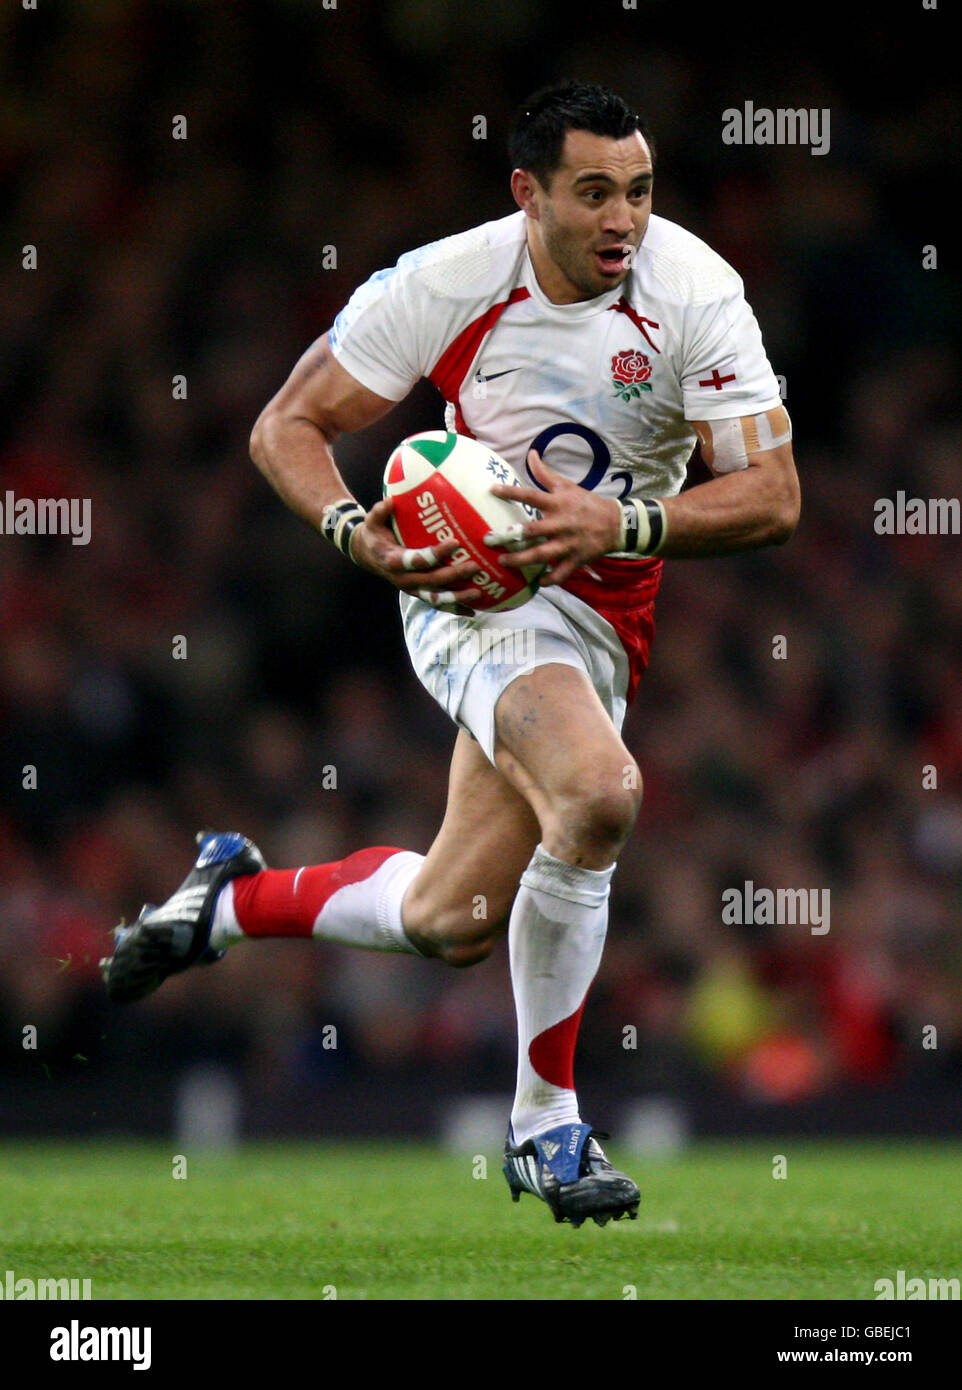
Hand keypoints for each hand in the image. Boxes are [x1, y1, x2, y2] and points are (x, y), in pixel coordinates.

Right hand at [350, 495, 483, 612]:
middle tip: (475, 566)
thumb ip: (380, 512)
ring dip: (457, 597)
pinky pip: (436, 604)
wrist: (366, 555)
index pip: (416, 560)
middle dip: (454, 575)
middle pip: (431, 581)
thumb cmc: (374, 535)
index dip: (435, 554)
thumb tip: (391, 501)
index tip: (454, 543)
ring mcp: (411, 588)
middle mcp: (402, 578)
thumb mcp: (372, 522)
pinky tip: (472, 611)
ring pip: (435, 597)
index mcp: (393, 560)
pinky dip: (453, 609)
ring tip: (478, 592)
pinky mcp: (417, 593)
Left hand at [488, 450, 621, 586]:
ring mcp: (568, 544)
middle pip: (532, 531)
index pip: (531, 495)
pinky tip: (536, 582)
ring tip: (503, 562)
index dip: (512, 492)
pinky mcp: (576, 560)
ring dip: (521, 560)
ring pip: (541, 555)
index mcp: (558, 504)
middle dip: (509, 536)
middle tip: (488, 539)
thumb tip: (531, 453)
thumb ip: (545, 473)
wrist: (616, 523)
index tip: (492, 490)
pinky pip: (560, 574)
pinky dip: (549, 580)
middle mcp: (561, 524)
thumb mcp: (567, 486)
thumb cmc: (586, 503)